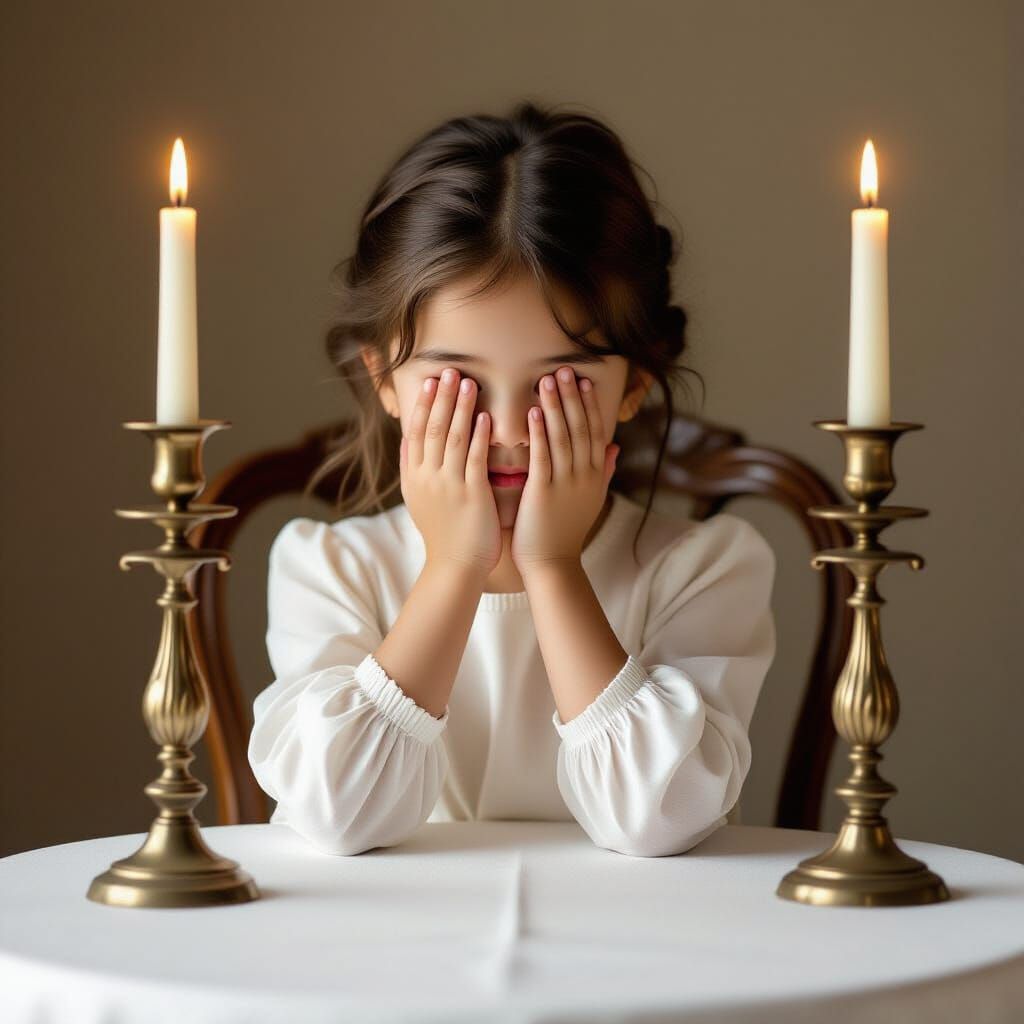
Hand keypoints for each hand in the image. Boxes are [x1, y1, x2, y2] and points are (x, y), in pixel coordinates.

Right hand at [400, 368, 502, 576]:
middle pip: (433, 428)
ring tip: (468, 382)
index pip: (416, 431)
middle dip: (441, 397)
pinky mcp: (471, 495)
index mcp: (414, 476)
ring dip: (460, 407)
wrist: (455, 566)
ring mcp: (448, 485)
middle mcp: (427, 477)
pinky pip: (474, 459)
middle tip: (449, 370)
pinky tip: (485, 416)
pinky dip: (478, 436)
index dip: (422, 404)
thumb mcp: (417, 499)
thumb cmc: (443, 533)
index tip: (430, 380)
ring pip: (452, 438)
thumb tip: (408, 439)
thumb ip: (413, 468)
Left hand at [510, 366, 618, 573]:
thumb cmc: (565, 531)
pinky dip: (539, 432)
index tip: (585, 379)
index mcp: (595, 475)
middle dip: (572, 396)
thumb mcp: (590, 499)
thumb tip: (615, 447)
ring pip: (563, 436)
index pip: (595, 431)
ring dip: (555, 406)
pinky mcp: (544, 491)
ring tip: (547, 380)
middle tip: (565, 369)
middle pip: (581, 427)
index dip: (590, 404)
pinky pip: (543, 455)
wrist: (552, 563)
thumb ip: (604, 471)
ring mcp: (566, 482)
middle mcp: (585, 475)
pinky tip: (532, 412)